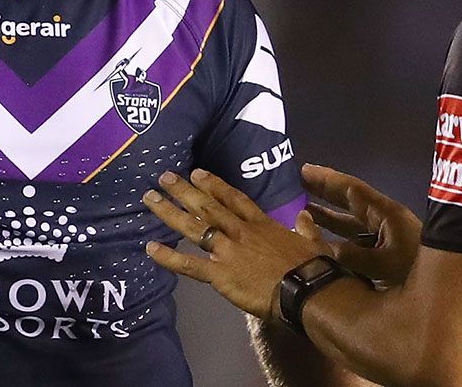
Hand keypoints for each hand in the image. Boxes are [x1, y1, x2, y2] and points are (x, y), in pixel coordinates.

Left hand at [142, 169, 328, 319]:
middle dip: (184, 190)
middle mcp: (240, 231)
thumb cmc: (311, 266)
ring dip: (170, 212)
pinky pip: (189, 264)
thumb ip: (306, 227)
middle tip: (164, 177)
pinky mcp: (220, 273)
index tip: (197, 172)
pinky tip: (149, 249)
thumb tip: (307, 216)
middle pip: (207, 206)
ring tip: (150, 198)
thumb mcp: (312, 240)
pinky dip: (168, 257)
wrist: (305, 289)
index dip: (214, 184)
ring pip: (194, 227)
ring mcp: (227, 250)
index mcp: (261, 223)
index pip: (233, 198)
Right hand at [301, 163, 420, 287]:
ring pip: (350, 225)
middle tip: (298, 184)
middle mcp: (386, 225)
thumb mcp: (383, 264)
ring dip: (327, 218)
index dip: (328, 181)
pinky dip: (334, 239)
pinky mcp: (384, 260)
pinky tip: (319, 244)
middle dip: (325, 194)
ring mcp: (385, 242)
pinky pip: (353, 242)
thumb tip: (326, 246)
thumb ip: (351, 255)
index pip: (353, 191)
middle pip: (350, 204)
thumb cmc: (417, 276)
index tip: (304, 170)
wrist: (446, 300)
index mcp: (388, 217)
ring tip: (302, 212)